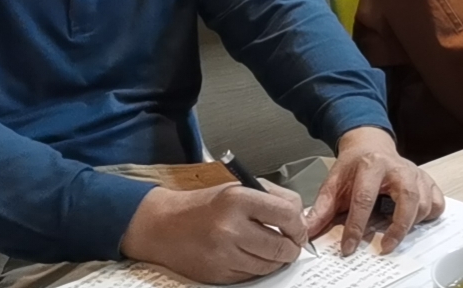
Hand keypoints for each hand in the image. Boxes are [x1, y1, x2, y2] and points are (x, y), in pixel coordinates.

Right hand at [120, 182, 306, 284]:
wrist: (162, 225)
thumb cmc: (202, 205)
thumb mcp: (238, 187)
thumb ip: (273, 198)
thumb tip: (300, 217)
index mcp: (238, 199)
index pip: (287, 214)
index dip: (299, 225)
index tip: (299, 229)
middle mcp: (231, 227)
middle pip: (281, 246)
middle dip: (292, 248)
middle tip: (291, 244)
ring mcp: (224, 253)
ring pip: (269, 265)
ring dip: (276, 260)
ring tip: (271, 249)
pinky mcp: (218, 273)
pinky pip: (251, 275)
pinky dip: (257, 268)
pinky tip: (250, 256)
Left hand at [306, 127, 443, 255]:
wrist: (370, 145)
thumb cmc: (354, 165)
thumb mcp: (334, 182)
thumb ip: (321, 208)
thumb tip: (308, 229)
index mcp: (372, 164)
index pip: (365, 198)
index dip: (356, 226)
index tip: (349, 246)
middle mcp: (398, 167)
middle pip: (408, 197)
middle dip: (398, 226)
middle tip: (386, 246)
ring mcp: (415, 173)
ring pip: (424, 202)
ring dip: (412, 223)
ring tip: (395, 235)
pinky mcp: (427, 180)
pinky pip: (438, 201)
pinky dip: (430, 214)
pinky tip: (415, 221)